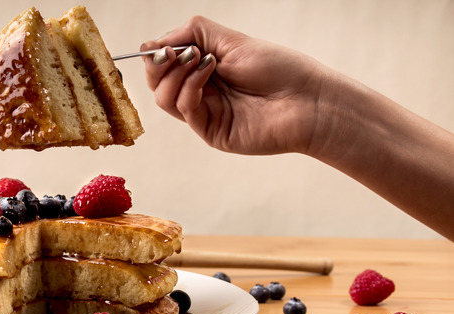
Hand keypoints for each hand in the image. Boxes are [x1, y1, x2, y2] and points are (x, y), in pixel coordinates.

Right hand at [142, 16, 326, 155]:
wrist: (308, 99)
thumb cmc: (280, 69)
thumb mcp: (232, 41)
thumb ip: (194, 33)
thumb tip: (154, 40)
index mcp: (204, 71)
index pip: (165, 65)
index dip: (156, 54)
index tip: (161, 44)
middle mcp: (201, 93)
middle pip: (158, 83)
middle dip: (158, 65)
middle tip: (171, 51)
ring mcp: (205, 114)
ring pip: (164, 98)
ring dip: (175, 73)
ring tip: (199, 58)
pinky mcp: (210, 131)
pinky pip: (185, 108)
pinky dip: (190, 85)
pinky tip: (208, 70)